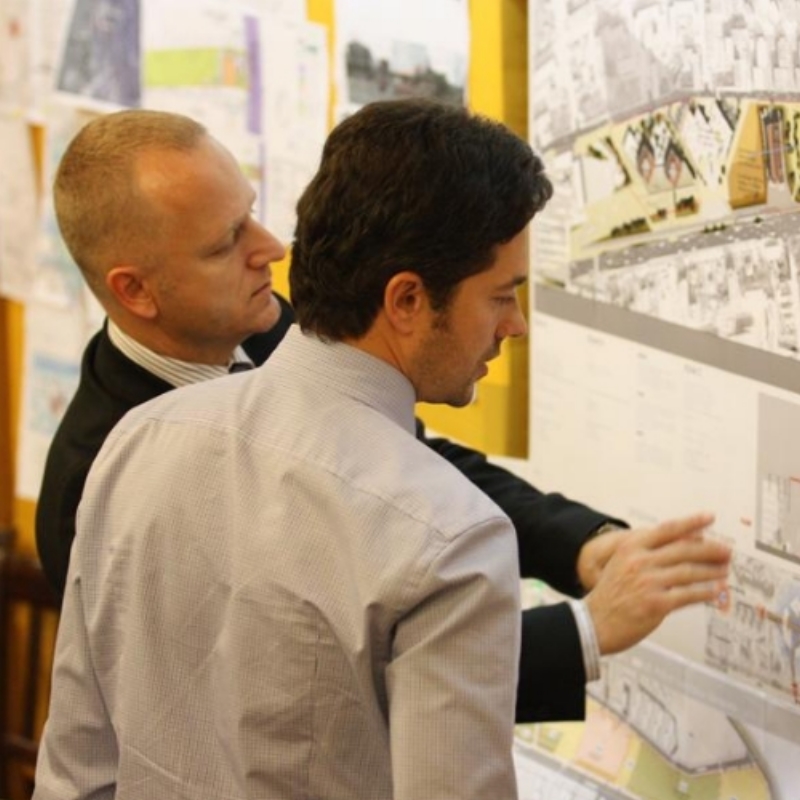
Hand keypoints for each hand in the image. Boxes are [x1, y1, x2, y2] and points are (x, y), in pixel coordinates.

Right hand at [584, 512, 730, 655]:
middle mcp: (640, 560)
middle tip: (726, 551)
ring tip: (724, 570)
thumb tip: (683, 544)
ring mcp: (649, 582)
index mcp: (631, 546)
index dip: (691, 522)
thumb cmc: (610, 594)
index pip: (667, 529)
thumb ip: (647, 553)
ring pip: (689, 572)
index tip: (708, 518)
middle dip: (710, 549)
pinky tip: (714, 592)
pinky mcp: (657, 604)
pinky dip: (705, 593)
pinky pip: (688, 595)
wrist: (594, 623)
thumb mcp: (622, 563)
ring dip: (711, 571)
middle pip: (684, 549)